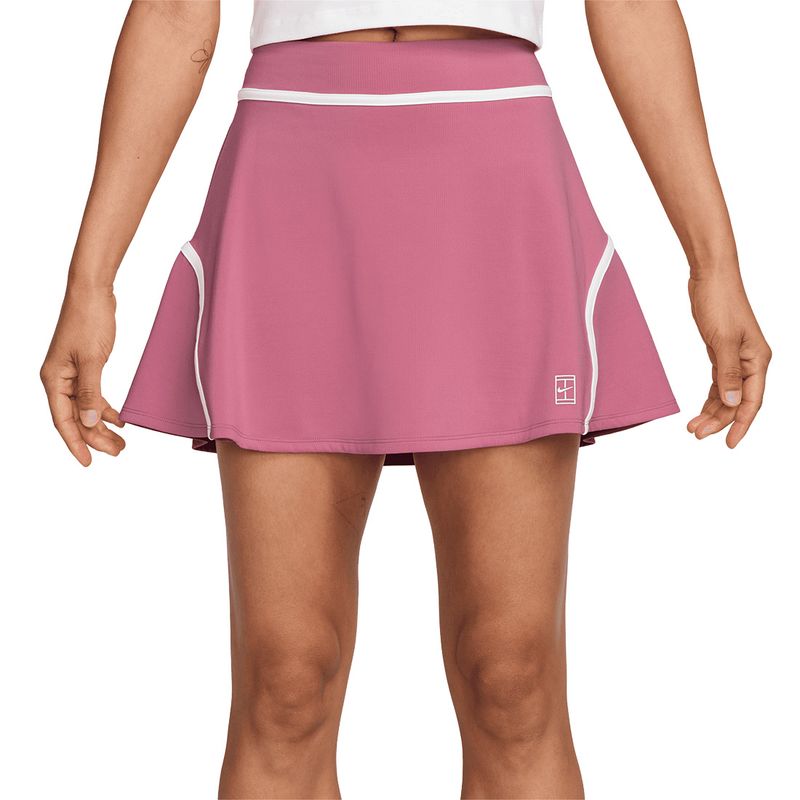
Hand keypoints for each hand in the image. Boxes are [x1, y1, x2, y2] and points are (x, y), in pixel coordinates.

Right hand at [40, 283, 125, 465]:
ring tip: (122, 442)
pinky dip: (106, 408)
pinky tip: (120, 419)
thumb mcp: (93, 359)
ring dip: (103, 425)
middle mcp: (59, 379)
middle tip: (119, 452)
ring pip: (85, 409)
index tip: (89, 462)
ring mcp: (71, 373)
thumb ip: (90, 393)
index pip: (63, 420)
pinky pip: (93, 395)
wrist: (92, 292)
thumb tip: (89, 423)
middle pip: (75, 418)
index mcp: (54, 379)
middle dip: (95, 437)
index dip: (76, 443)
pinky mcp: (85, 367)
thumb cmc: (89, 320)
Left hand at [686, 272, 770, 447]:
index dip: (741, 424)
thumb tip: (734, 403)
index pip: (752, 401)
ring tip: (693, 427)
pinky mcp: (723, 352)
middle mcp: (751, 361)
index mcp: (758, 360)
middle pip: (738, 401)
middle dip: (719, 420)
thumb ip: (728, 374)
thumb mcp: (722, 340)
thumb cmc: (719, 302)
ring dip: (712, 411)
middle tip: (697, 434)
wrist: (710, 277)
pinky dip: (710, 396)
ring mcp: (737, 358)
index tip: (728, 442)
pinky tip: (700, 409)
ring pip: (727, 394)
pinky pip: (719, 382)